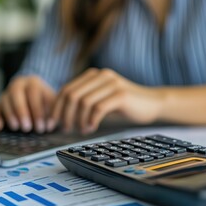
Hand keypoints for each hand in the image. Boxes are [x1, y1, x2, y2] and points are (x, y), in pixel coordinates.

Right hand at [0, 76, 55, 132]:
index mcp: (34, 83)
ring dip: (10, 115)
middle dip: (21, 112)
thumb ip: (52, 111)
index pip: (33, 94)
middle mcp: (18, 84)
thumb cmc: (47, 103)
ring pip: (5, 101)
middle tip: (27, 128)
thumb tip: (50, 125)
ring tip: (16, 128)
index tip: (41, 127)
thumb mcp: (53, 104)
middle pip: (16, 94)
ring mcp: (7, 93)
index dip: (37, 111)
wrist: (37, 97)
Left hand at [47, 68, 163, 133]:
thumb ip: (85, 100)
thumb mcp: (102, 99)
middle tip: (66, 129)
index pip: (66, 89)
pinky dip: (91, 120)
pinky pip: (98, 108)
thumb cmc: (125, 104)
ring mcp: (112, 84)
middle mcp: (101, 75)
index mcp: (93, 75)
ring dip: (79, 120)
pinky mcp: (121, 95)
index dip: (57, 107)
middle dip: (65, 115)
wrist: (152, 103)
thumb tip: (61, 114)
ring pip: (83, 102)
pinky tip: (92, 129)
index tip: (53, 123)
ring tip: (82, 130)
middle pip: (72, 95)